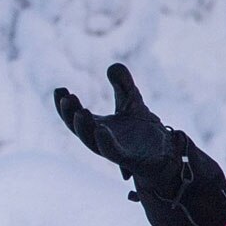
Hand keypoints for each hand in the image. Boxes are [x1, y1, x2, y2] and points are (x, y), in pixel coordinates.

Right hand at [54, 63, 225, 225]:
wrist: (165, 150)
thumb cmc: (143, 128)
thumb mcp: (132, 100)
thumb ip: (123, 84)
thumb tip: (113, 66)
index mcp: (97, 126)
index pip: (74, 116)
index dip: (64, 105)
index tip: (59, 90)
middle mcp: (100, 139)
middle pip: (79, 128)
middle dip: (69, 114)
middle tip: (67, 98)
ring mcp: (113, 150)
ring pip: (92, 142)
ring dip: (84, 128)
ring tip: (80, 112)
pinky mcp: (128, 159)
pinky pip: (113, 152)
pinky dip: (105, 142)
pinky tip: (101, 129)